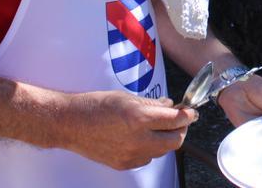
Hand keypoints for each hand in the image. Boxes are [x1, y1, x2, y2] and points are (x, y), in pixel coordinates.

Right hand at [60, 91, 197, 169]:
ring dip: (165, 140)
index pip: (175, 120)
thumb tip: (169, 105)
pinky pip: (146, 158)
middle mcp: (137, 139)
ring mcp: (131, 155)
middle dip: (181, 130)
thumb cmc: (95, 106)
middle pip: (175, 141)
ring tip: (158, 128)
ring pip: (162, 151)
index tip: (191, 112)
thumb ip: (152, 104)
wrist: (70, 124)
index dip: (187, 115)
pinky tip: (143, 138)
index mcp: (139, 118)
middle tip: (179, 121)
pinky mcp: (123, 164)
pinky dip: (150, 149)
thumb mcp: (127, 97)